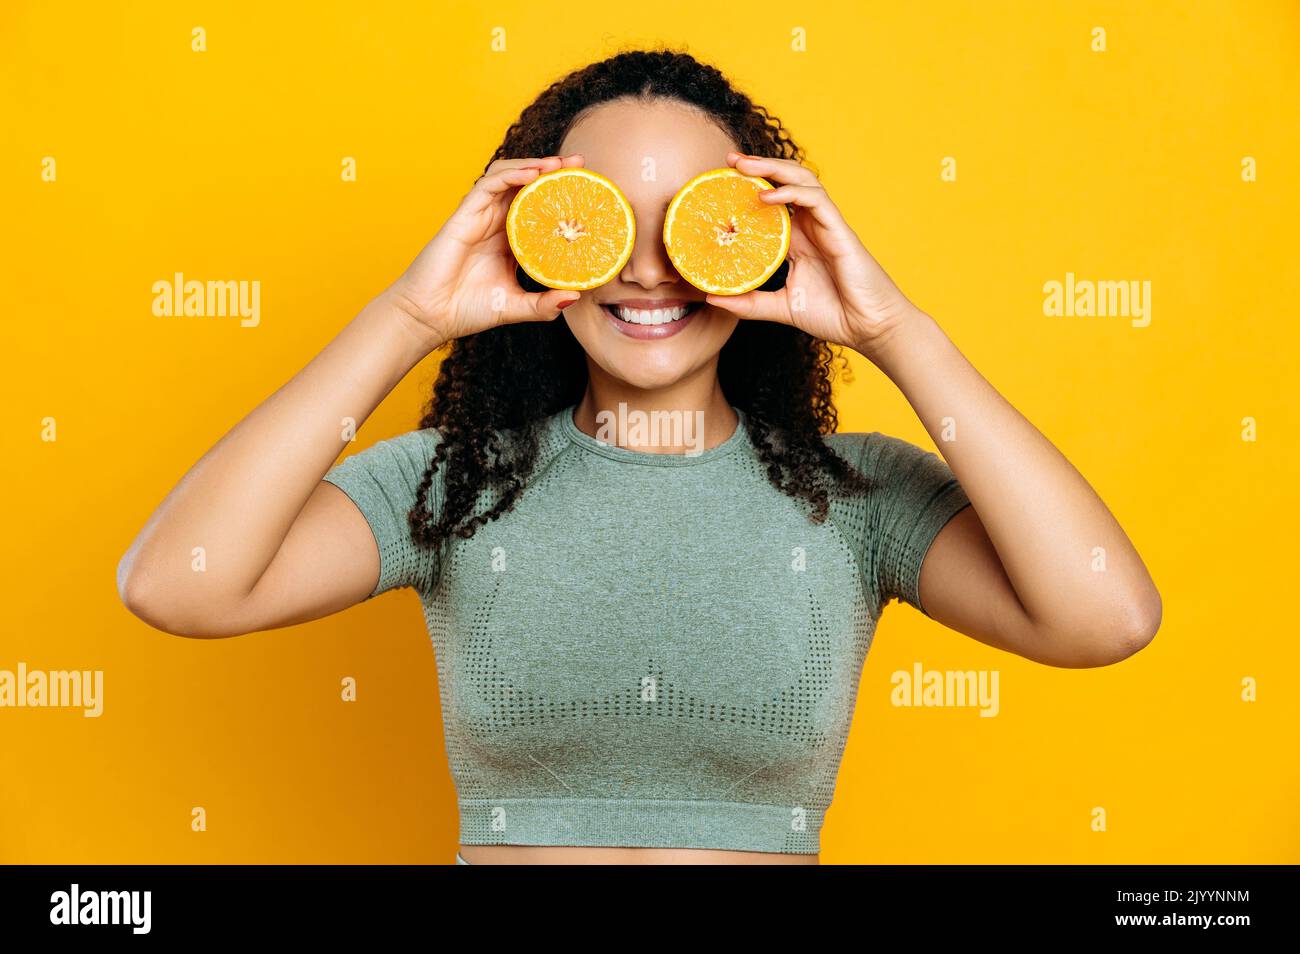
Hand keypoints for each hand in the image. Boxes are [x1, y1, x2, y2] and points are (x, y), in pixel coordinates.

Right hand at [381, 154, 586, 348]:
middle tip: (580, 164)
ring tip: (559, 164)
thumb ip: (544, 305)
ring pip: (508, 176)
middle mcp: (496, 222)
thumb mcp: (516, 307)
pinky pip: (488, 185)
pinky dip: (510, 174)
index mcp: (509, 239)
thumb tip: (575, 297)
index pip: (538, 206)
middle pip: (526, 185)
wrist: (431, 316)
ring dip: (533, 165)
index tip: (587, 188)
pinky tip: (531, 174)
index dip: (560, 194)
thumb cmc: (468, 310)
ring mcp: (480, 216)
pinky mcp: (464, 214)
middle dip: (553, 170)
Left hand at [704, 151, 923, 361]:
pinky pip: (816, 200)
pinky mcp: (839, 231)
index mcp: (798, 241)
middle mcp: (811, 227)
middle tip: (729, 159)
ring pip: (801, 181)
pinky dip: (791, 192)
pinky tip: (766, 196)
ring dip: (773, 168)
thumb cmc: (833, 316)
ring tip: (743, 165)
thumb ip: (749, 302)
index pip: (772, 204)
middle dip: (758, 166)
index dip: (749, 188)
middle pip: (785, 183)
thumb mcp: (780, 308)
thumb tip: (712, 297)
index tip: (720, 182)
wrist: (869, 329)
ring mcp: (826, 226)